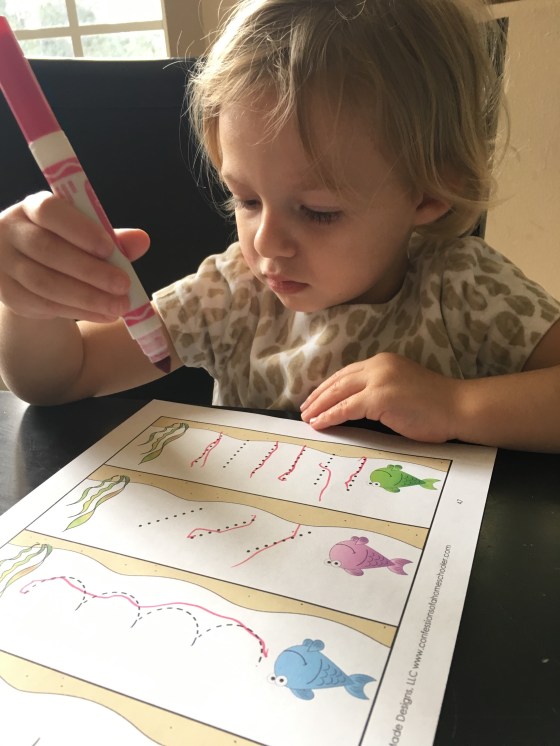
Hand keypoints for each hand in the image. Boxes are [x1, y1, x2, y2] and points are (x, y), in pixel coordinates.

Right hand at [0, 192, 149, 322]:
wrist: (31, 273)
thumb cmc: (65, 246)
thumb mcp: (86, 237)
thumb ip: (111, 238)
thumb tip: (142, 240)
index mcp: (32, 208)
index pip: (50, 211)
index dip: (79, 229)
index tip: (109, 248)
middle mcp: (11, 232)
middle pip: (47, 250)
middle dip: (90, 270)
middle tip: (124, 285)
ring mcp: (5, 265)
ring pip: (45, 283)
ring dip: (87, 297)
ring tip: (119, 306)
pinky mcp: (9, 295)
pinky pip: (44, 304)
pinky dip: (79, 311)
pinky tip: (104, 314)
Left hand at [300, 352, 459, 442]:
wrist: (458, 407)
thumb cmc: (434, 405)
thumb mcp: (400, 389)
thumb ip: (378, 391)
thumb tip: (353, 406)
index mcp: (382, 362)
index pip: (346, 374)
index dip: (328, 387)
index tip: (315, 399)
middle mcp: (378, 366)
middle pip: (338, 381)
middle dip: (318, 396)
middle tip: (304, 410)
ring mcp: (378, 380)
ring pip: (338, 393)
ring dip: (319, 407)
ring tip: (307, 419)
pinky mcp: (379, 398)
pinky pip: (346, 408)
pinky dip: (330, 416)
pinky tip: (320, 424)